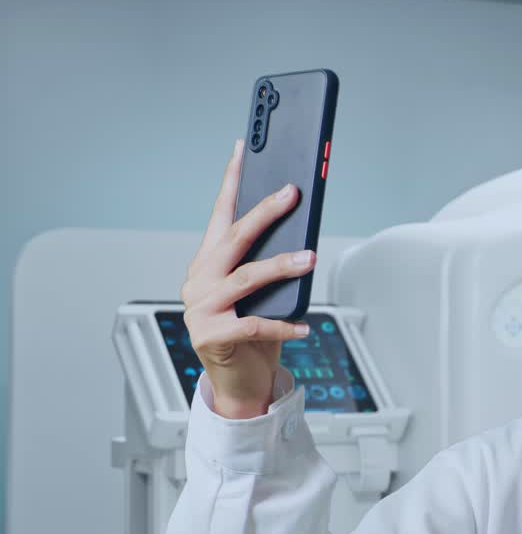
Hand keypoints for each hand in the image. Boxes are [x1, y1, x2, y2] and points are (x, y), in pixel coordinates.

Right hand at [180, 139, 314, 418]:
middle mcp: (199, 281)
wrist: (239, 384)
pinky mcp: (212, 337)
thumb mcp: (260, 295)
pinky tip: (305, 325)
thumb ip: (267, 266)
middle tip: (292, 193)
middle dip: (265, 212)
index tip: (243, 148)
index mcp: (208, 264)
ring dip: (281, 265)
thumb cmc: (252, 334)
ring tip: (309, 258)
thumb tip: (302, 238)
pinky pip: (255, 325)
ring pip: (246, 278)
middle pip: (235, 238)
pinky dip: (284, 324)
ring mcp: (201, 309)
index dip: (232, 180)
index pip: (221, 214)